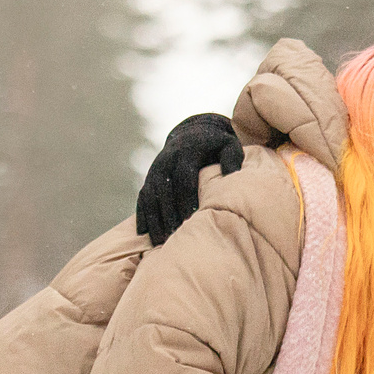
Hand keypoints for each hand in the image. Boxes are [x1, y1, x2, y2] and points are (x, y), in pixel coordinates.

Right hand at [136, 113, 244, 243]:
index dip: (185, 199)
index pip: (184, 178)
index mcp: (186, 151)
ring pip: (150, 195)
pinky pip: (142, 197)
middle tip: (172, 237)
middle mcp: (167, 159)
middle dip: (167, 214)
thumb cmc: (217, 145)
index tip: (189, 219)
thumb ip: (232, 158)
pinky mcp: (150, 177)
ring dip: (153, 218)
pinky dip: (142, 214)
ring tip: (158, 242)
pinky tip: (143, 233)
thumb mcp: (228, 145)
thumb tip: (231, 174)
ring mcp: (155, 168)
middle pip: (163, 190)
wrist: (194, 131)